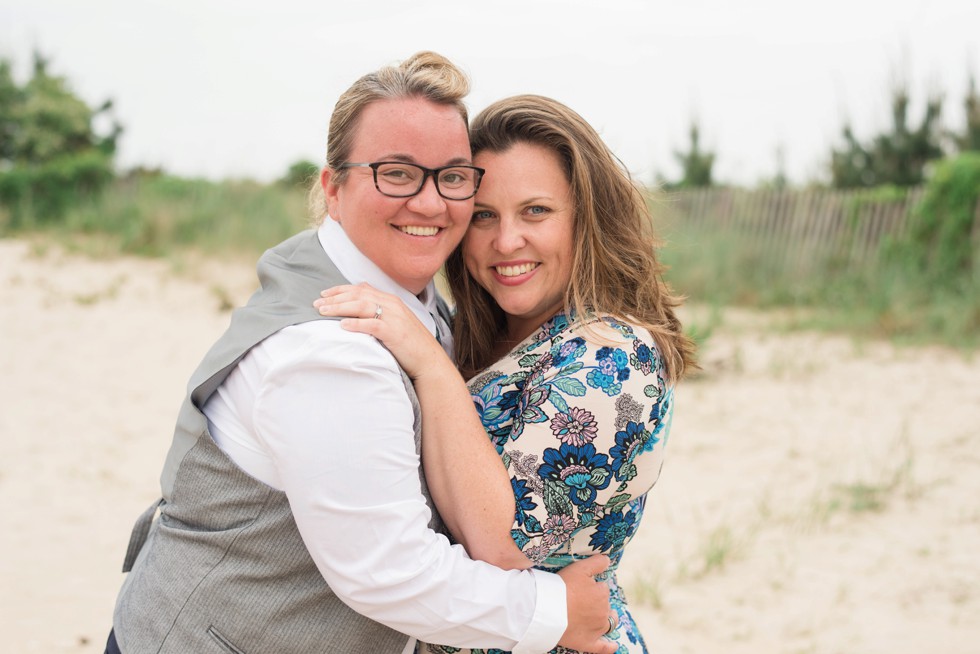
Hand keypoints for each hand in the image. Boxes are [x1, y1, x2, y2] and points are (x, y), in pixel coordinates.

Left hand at [313, 284, 445, 378]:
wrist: (429, 360)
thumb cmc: (409, 344)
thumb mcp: (394, 323)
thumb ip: (378, 314)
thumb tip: (356, 312)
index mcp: (391, 300)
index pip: (361, 289)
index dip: (341, 290)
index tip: (324, 294)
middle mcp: (392, 304)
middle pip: (358, 295)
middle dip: (335, 298)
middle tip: (316, 303)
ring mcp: (394, 317)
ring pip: (362, 306)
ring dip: (340, 308)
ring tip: (323, 311)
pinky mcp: (394, 332)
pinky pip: (372, 324)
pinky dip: (356, 323)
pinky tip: (342, 325)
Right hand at [556, 555, 617, 653]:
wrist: (547, 610)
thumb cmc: (562, 587)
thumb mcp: (580, 568)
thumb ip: (597, 562)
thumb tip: (608, 560)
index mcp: (602, 594)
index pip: (602, 588)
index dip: (592, 586)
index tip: (580, 587)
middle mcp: (603, 612)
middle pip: (605, 605)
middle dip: (598, 602)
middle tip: (582, 599)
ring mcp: (597, 629)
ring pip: (608, 623)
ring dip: (608, 619)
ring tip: (599, 616)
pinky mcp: (588, 643)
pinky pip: (603, 647)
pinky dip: (609, 647)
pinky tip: (614, 646)